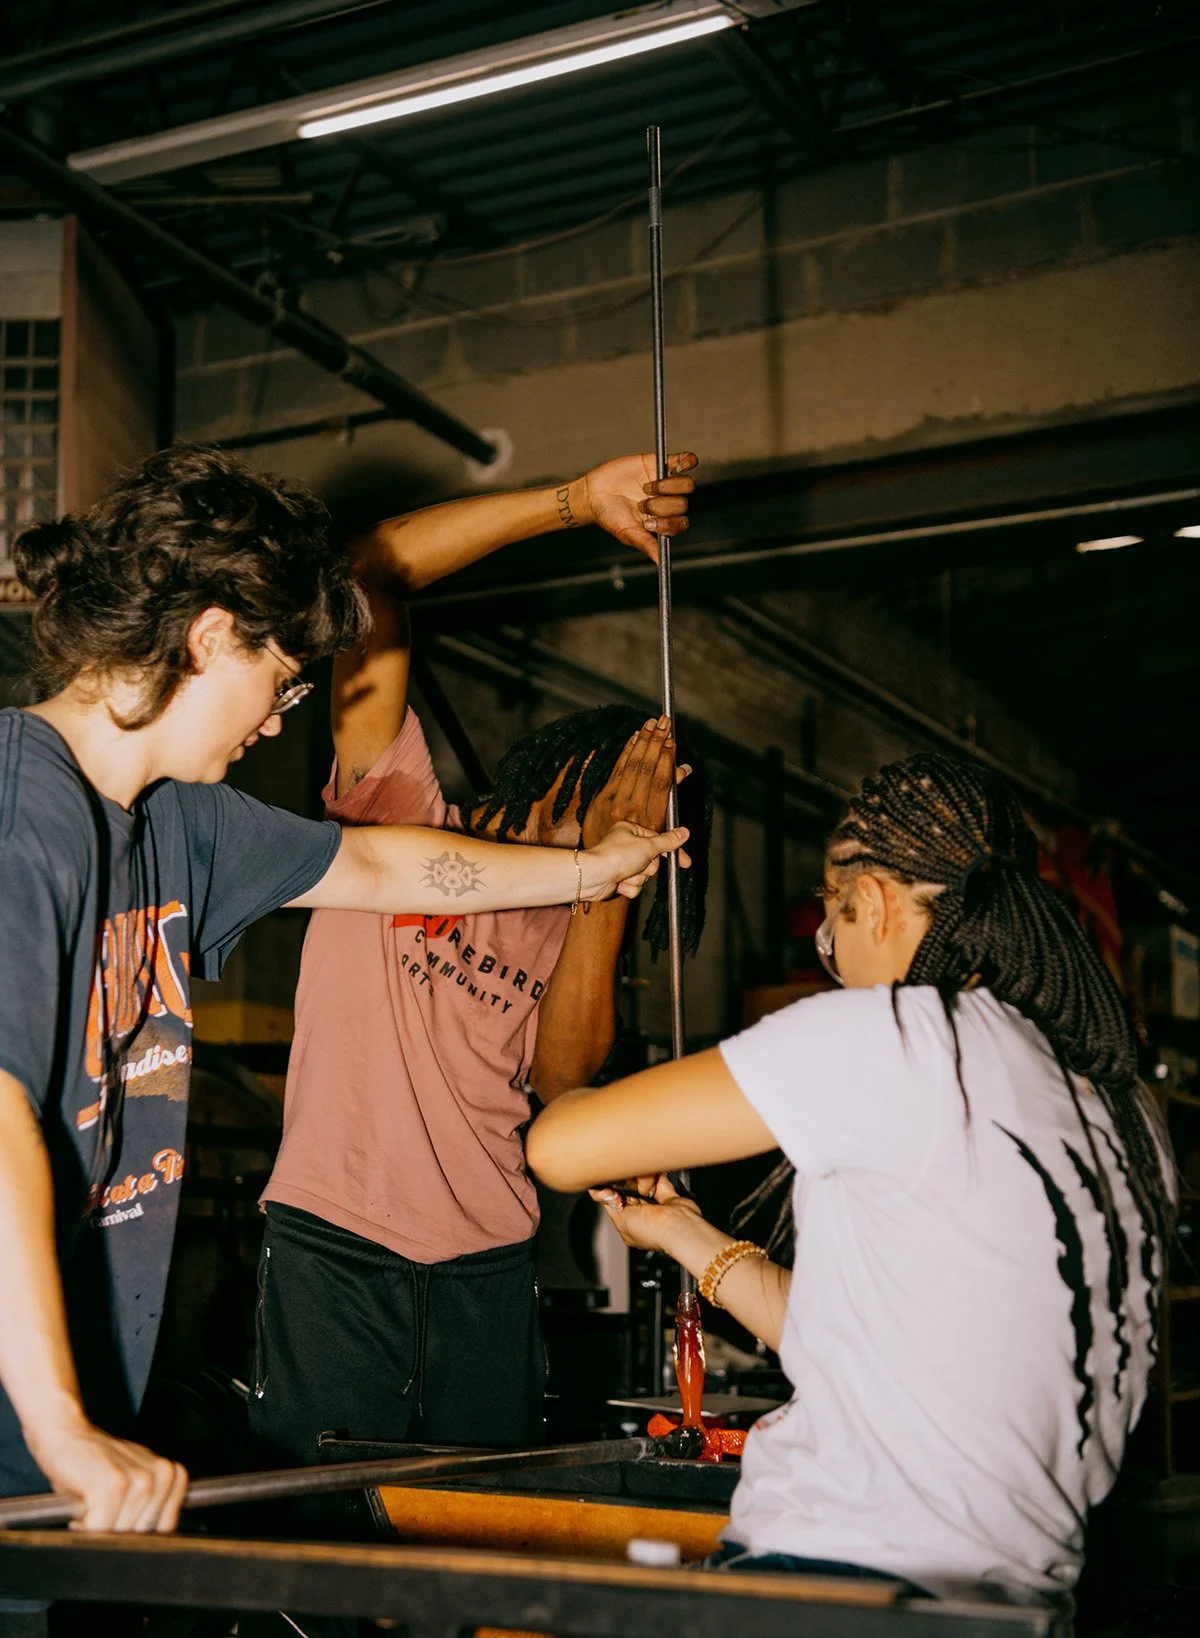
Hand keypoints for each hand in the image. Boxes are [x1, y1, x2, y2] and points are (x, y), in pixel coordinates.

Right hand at [29, 1419, 187, 1531]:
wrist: (67, 1436)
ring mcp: (139, 1479)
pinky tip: (81, 1510)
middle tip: (102, 1511)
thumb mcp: (130, 1485)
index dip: (136, 1532)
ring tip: (91, 1506)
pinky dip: (85, 1525)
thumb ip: (146, 1508)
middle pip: (141, 1535)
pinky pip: (101, 1528)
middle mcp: (161, 1474)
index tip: (120, 1522)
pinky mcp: (113, 1484)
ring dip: (99, 1528)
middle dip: (116, 1531)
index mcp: (169, 1475)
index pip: (164, 1527)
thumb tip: (149, 1547)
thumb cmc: (95, 1465)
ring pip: (121, 1534)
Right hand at [568, 452, 696, 560]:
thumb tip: (659, 562)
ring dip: (666, 487)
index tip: (649, 523)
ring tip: (645, 487)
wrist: (594, 493)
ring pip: (686, 485)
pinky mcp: (661, 463)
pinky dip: (687, 461)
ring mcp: (666, 483)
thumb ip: (645, 544)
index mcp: (663, 521)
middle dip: (660, 506)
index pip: (680, 523)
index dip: (668, 523)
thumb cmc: (609, 516)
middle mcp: (668, 502)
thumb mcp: (627, 533)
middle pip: (682, 504)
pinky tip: (681, 465)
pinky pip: (685, 461)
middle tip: (640, 504)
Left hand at [581, 819, 687, 901]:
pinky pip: (634, 886)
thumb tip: (684, 832)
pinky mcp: (618, 879)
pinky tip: (619, 884)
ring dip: (637, 878)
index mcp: (631, 831)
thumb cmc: (615, 856)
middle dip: (646, 868)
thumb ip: (667, 842)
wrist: (594, 877)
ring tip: (625, 874)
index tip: (685, 863)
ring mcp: (622, 863)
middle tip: (637, 864)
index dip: (672, 853)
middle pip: (653, 861)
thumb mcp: (648, 846)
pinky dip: (629, 887)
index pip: (659, 841)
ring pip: (644, 876)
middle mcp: (626, 845)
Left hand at [582, 716, 691, 859]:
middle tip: (664, 722)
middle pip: (648, 768)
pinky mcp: (604, 798)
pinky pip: (618, 770)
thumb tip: (685, 800)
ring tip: (652, 723)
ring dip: (643, 742)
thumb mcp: (657, 846)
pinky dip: (626, 752)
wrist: (600, 869)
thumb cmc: (631, 858)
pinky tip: (634, 737)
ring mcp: (617, 801)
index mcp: (651, 819)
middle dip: (657, 742)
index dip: (668, 759)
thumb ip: (673, 828)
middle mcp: (635, 808)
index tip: (673, 741)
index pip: (662, 782)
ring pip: (633, 766)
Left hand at [591, 1173, 702, 1254]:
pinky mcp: (670, 1197)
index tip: (610, 1186)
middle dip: (627, 1184)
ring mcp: (656, 1207)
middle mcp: (643, 1216)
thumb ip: (611, 1205)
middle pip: (629, 1193)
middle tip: (624, 1177)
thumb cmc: (653, 1231)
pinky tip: (652, 1172)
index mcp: (630, 1226)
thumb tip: (605, 1193)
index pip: (615, 1205)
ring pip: (644, 1186)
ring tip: (638, 1176)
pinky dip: (656, 1176)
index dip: (611, 1194)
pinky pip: (660, 1182)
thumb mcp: (621, 1220)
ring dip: (641, 1179)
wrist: (679, 1226)